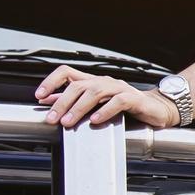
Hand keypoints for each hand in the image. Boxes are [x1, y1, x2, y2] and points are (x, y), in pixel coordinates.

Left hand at [35, 65, 177, 129]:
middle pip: (78, 85)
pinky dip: (105, 111)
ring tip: (69, 121)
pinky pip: (118, 102)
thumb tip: (47, 101)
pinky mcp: (133, 98)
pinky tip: (96, 120)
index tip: (39, 97)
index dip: (51, 82)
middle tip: (52, 118)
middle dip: (61, 102)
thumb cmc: (124, 106)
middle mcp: (103, 81)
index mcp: (92, 81)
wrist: (155, 109)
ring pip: (95, 91)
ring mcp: (119, 88)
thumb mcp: (94, 103)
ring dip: (79, 107)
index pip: (66, 72)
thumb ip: (71, 101)